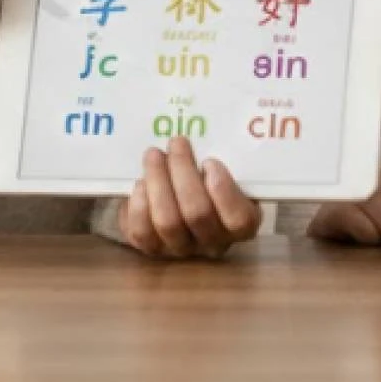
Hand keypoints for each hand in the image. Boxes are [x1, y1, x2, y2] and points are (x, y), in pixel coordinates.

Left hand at [117, 135, 261, 258]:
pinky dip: (140, 204)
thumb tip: (205, 132)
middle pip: (197, 213)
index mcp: (240, 223)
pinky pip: (142, 232)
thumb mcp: (221, 170)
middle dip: (183, 172)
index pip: (239, 220)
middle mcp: (214, 242)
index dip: (223, 191)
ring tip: (153, 154)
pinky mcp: (153, 249)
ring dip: (158, 181)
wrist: (175, 197)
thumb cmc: (205, 178)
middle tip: (176, 142)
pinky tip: (140, 183)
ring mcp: (182, 248)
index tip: (209, 161)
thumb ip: (221, 161)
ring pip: (168, 222)